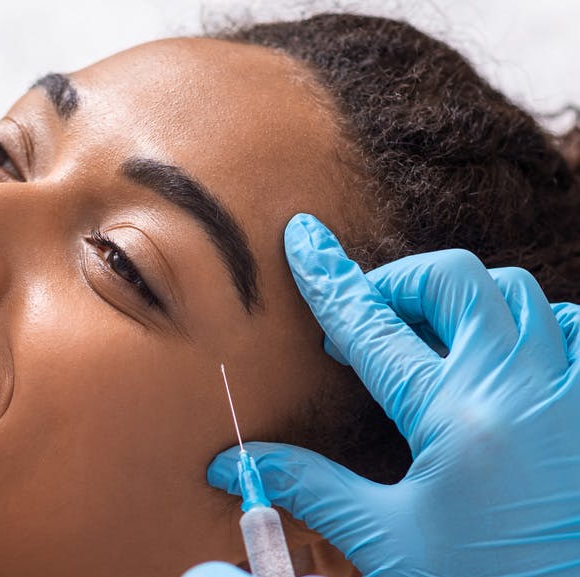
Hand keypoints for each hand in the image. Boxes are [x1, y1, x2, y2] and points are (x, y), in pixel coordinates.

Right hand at [205, 214, 579, 576]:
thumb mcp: (386, 540)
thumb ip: (311, 487)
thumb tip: (233, 465)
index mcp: (453, 418)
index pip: (372, 326)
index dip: (328, 279)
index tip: (303, 238)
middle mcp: (518, 387)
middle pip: (453, 280)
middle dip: (398, 282)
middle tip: (369, 314)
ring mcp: (571, 391)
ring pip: (518, 291)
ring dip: (463, 298)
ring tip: (431, 335)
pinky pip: (574, 326)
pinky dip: (534, 321)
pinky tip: (504, 352)